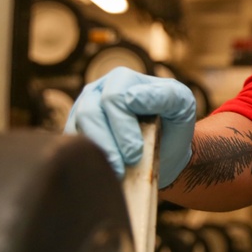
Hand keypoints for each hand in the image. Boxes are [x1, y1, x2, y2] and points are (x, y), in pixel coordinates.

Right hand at [64, 67, 195, 187]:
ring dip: (99, 152)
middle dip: (110, 143)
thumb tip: (131, 97)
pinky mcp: (74, 131)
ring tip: (117, 171)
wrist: (165, 154)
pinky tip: (105, 170)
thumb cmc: (175, 127)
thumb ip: (166, 95)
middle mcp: (98, 90)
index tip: (137, 151)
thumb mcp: (182, 106)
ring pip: (77, 128)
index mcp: (123, 80)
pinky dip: (86, 158)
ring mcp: (82, 110)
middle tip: (127, 164)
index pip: (114, 97)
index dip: (124, 128)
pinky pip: (69, 144)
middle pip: (90, 113)